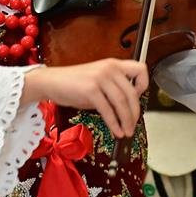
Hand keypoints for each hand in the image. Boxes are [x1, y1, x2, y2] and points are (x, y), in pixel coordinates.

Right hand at [22, 59, 148, 137]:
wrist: (51, 81)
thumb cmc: (74, 83)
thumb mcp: (98, 79)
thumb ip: (114, 87)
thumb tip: (128, 106)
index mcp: (114, 64)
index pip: (141, 69)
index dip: (143, 85)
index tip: (138, 99)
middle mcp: (109, 68)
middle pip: (132, 93)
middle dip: (135, 113)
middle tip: (134, 124)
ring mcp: (100, 78)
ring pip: (122, 103)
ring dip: (126, 121)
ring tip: (126, 132)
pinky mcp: (90, 90)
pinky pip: (108, 110)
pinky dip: (114, 124)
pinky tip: (116, 131)